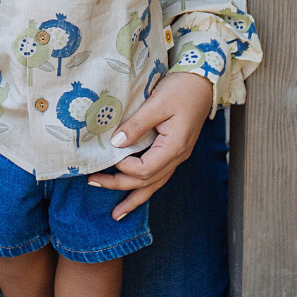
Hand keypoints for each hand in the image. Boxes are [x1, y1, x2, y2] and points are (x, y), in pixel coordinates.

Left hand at [87, 71, 212, 219]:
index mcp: (175, 146)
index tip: (108, 155)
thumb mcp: (157, 103)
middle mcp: (178, 156)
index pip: (145, 169)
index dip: (124, 167)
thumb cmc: (182, 89)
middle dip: (119, 185)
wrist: (203, 82)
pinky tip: (134, 194)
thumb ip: (137, 124)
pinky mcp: (174, 151)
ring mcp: (177, 156)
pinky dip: (144, 187)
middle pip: (147, 181)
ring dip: (133, 197)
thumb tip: (116, 144)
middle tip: (92, 182)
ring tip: (116, 213)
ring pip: (154, 184)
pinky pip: (158, 176)